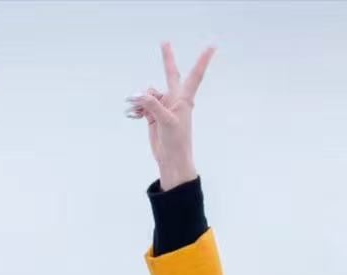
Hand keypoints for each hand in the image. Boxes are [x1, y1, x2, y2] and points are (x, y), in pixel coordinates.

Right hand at [126, 41, 214, 190]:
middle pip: (170, 74)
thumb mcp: (166, 121)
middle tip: (164, 42)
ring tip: (136, 110)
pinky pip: (142, 104)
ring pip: (149, 93)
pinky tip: (134, 114)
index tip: (212, 46)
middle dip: (167, 59)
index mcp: (184, 99)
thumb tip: (138, 95)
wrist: (171, 159)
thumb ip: (152, 104)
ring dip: (140, 99)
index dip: (202, 60)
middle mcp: (174, 99)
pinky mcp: (154, 115)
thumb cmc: (177, 141)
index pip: (194, 75)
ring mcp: (164, 106)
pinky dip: (137, 107)